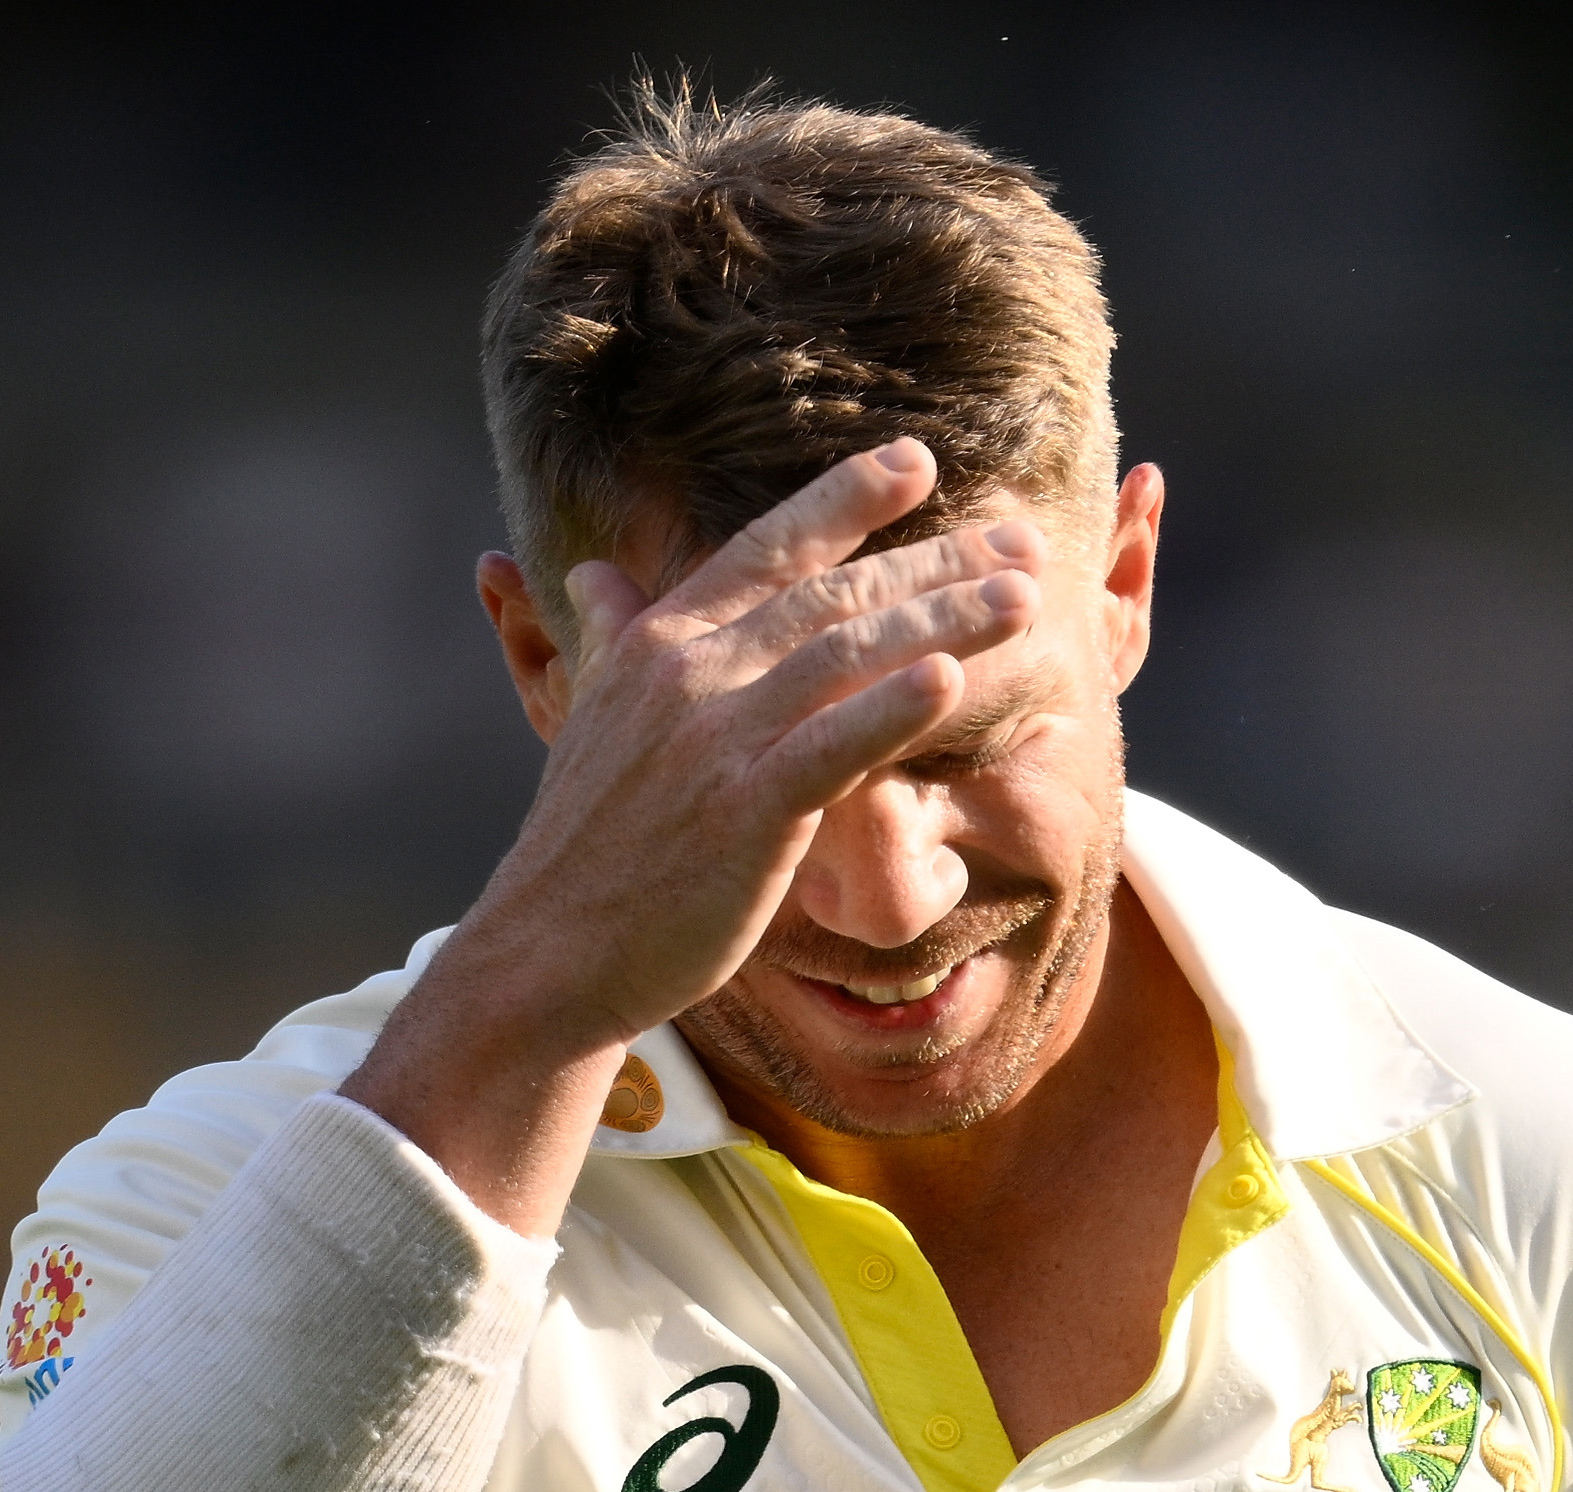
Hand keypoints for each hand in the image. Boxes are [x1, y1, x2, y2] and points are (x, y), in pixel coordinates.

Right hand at [349, 444, 1044, 1224]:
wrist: (547, 951)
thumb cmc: (585, 846)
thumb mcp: (587, 718)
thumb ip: (609, 637)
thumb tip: (593, 575)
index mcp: (658, 644)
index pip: (766, 549)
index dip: (845, 500)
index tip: (916, 460)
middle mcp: (688, 674)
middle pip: (831, 594)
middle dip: (934, 560)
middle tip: (1021, 537)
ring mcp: (717, 741)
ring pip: (847, 656)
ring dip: (943, 618)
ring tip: (1024, 595)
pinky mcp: (745, 814)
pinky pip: (833, 749)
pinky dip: (891, 708)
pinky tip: (950, 677)